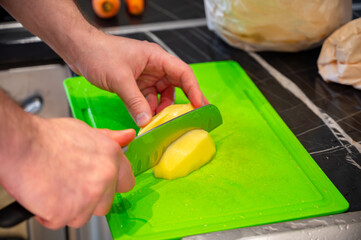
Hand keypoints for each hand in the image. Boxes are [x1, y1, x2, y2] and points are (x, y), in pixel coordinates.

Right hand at [1, 117, 134, 228]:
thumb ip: (109, 138)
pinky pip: (60, 222)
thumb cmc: (47, 138)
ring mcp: (88, 196)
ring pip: (83, 217)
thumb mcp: (85, 130)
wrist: (21, 145)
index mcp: (112, 157)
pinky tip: (44, 196)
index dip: (112, 186)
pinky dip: (50, 215)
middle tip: (70, 185)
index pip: (127, 183)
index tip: (102, 186)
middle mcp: (105, 177)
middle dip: (89, 201)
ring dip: (69, 209)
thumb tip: (128, 136)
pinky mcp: (67, 212)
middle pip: (105, 205)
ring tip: (55, 188)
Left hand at [68, 32, 207, 126]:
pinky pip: (148, 99)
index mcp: (156, 58)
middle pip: (176, 86)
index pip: (183, 73)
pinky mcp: (136, 84)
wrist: (80, 49)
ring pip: (161, 95)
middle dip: (180, 103)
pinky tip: (145, 119)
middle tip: (188, 120)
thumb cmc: (100, 53)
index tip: (200, 106)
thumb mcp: (119, 78)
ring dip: (161, 109)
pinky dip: (148, 109)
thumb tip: (146, 122)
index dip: (194, 90)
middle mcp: (155, 67)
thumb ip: (134, 101)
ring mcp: (145, 76)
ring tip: (160, 123)